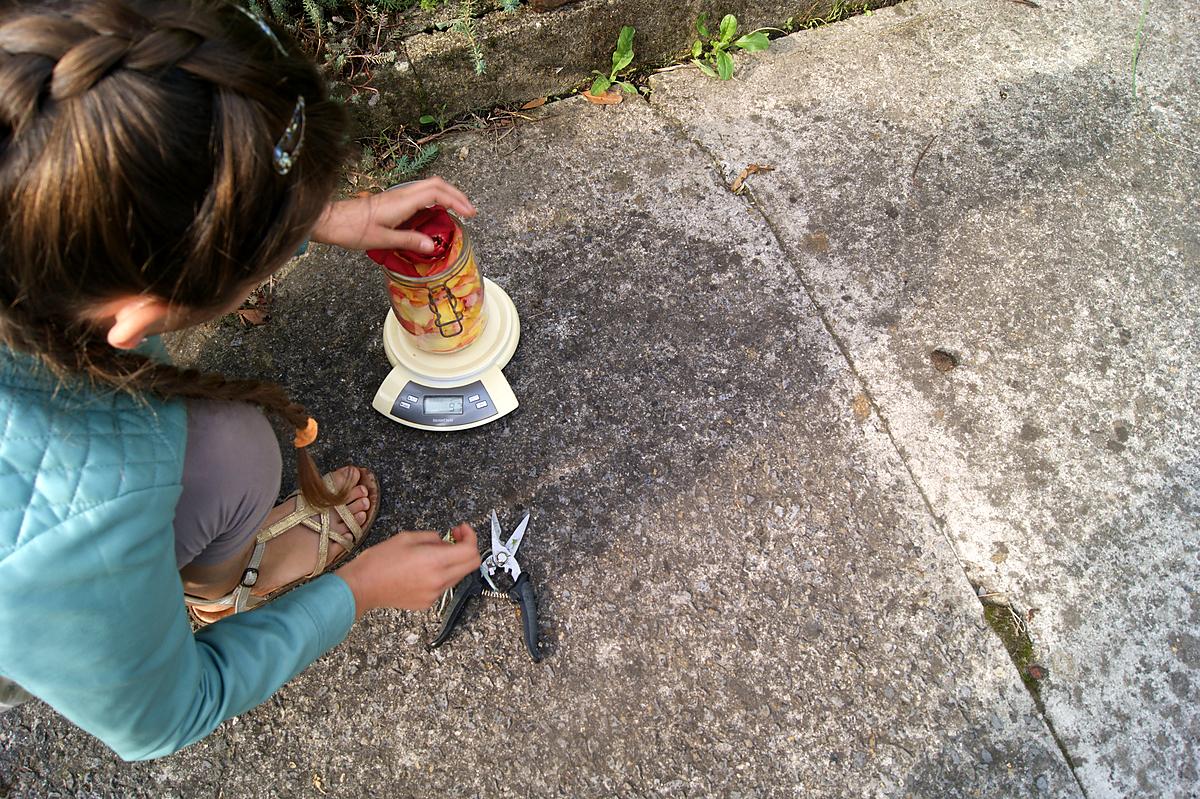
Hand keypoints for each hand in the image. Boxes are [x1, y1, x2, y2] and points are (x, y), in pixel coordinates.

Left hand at [310, 177, 477, 251]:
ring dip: (447, 195)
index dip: (456, 201)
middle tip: (469, 211)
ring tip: (458, 211)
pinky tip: (437, 213)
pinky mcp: (394, 200)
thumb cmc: (352, 229)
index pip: (437, 193)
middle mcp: (402, 194)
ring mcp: (398, 195)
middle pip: (436, 183)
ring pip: (429, 186)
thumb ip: (409, 241)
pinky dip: (435, 199)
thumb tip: (432, 246)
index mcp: (402, 202)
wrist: (331, 220)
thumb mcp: (383, 239)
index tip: (469, 214)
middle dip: (457, 195)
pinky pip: (420, 194)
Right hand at [336, 523, 479, 617]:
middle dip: (466, 548)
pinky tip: (422, 569)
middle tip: (455, 538)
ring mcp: (434, 594)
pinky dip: (440, 575)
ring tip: (432, 554)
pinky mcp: (427, 602)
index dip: (470, 536)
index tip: (461, 530)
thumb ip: (432, 538)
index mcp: (435, 562)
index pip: (470, 551)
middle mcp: (438, 580)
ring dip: (453, 562)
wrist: (362, 587)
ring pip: (458, 575)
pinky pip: (443, 586)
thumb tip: (445, 540)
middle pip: (471, 565)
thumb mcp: (406, 537)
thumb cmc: (378, 562)